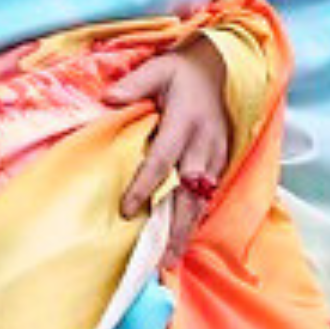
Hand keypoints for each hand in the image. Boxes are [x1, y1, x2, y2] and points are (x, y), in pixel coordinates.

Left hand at [105, 36, 230, 275]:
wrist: (220, 67)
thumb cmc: (182, 71)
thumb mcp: (158, 68)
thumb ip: (134, 84)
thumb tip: (108, 98)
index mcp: (184, 122)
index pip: (162, 160)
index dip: (145, 186)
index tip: (127, 210)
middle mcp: (202, 144)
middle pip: (187, 193)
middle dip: (174, 227)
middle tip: (159, 258)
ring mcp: (215, 156)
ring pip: (200, 201)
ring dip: (186, 232)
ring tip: (170, 261)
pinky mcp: (221, 162)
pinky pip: (208, 196)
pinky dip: (196, 220)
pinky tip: (183, 242)